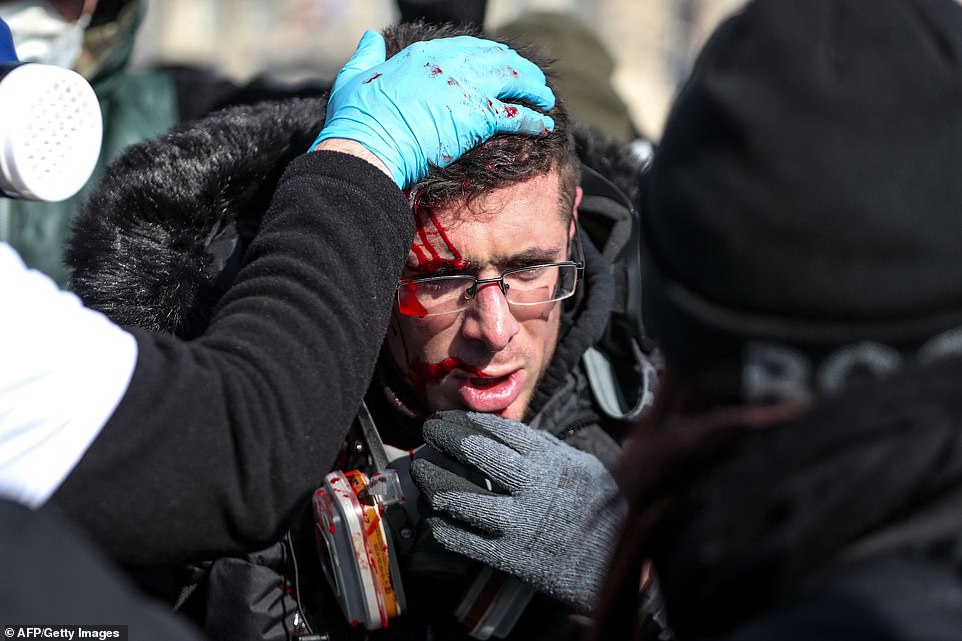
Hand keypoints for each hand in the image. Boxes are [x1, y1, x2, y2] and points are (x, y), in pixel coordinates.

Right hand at [310, 30, 555, 188]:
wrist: (369, 146)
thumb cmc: (357, 119)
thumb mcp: (355, 76)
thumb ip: (367, 54)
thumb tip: (369, 37)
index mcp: (425, 55)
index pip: (469, 48)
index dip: (491, 56)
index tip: (501, 64)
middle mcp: (451, 65)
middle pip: (498, 59)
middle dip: (520, 70)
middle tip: (532, 81)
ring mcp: (467, 89)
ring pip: (514, 81)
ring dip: (533, 90)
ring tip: (545, 99)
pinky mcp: (478, 118)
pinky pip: (516, 115)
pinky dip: (534, 119)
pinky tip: (544, 125)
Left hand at [410, 411, 624, 612]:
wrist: (615, 559)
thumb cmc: (597, 507)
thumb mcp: (579, 465)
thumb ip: (544, 449)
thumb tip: (507, 433)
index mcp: (547, 461)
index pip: (495, 430)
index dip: (465, 421)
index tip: (448, 417)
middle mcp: (530, 487)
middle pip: (474, 453)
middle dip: (444, 438)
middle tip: (427, 431)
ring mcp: (517, 524)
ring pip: (459, 498)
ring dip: (433, 482)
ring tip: (422, 472)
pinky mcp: (508, 557)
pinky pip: (462, 539)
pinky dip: (440, 525)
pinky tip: (432, 516)